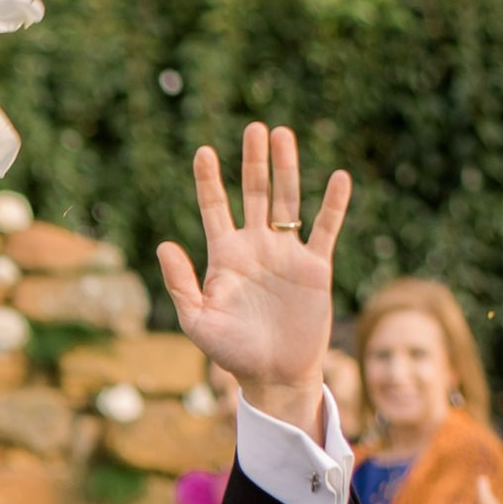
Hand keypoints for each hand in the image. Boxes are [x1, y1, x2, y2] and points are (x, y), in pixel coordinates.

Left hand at [156, 123, 349, 437]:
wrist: (274, 375)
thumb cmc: (231, 353)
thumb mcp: (197, 321)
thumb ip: (180, 284)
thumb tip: (164, 244)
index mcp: (225, 256)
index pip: (215, 208)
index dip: (209, 180)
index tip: (203, 151)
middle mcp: (256, 247)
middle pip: (255, 194)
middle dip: (253, 162)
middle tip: (254, 128)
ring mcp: (287, 254)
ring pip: (288, 201)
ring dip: (287, 169)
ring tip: (283, 135)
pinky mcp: (315, 267)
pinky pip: (326, 228)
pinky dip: (333, 204)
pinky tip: (338, 178)